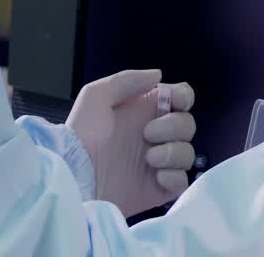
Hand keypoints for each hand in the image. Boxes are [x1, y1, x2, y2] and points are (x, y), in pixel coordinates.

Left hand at [66, 70, 196, 215]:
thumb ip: (127, 80)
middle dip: (173, 127)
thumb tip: (159, 75)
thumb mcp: (95, 96)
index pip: (180, 98)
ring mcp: (159, 163)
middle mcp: (155, 135)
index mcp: (144, 111)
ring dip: (173, 152)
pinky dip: (174, 177)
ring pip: (187, 152)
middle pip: (187, 124)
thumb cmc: (81, 136)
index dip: (184, 97)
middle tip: (147, 134)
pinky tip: (156, 177)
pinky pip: (182, 180)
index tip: (175, 103)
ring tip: (148, 159)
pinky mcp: (160, 188)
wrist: (76, 178)